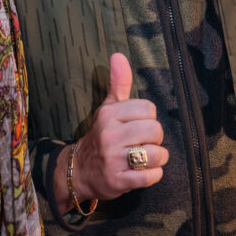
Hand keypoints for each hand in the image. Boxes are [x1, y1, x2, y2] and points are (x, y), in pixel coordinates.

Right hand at [56, 52, 167, 210]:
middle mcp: (110, 135)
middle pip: (155, 130)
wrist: (79, 170)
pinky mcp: (118, 181)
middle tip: (143, 143)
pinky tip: (143, 172)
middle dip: (154, 139)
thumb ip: (118, 83)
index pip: (149, 109)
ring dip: (157, 158)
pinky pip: (150, 176)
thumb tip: (118, 55)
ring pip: (156, 154)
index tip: (138, 126)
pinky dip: (153, 175)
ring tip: (145, 159)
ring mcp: (113, 159)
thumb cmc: (101, 135)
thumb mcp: (108, 108)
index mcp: (109, 114)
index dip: (148, 119)